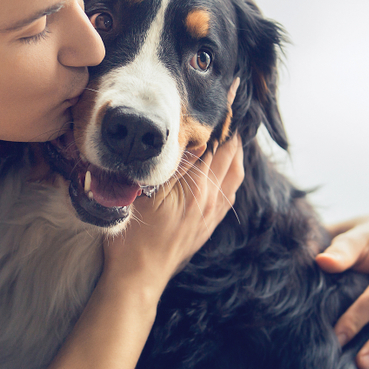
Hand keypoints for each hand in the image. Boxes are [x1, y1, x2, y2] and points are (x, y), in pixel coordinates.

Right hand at [104, 81, 243, 294]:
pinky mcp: (208, 225)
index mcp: (197, 187)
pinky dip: (232, 172)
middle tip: (233, 102)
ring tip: (231, 130)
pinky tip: (225, 168)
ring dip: (235, 150)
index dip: (225, 114)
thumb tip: (188, 135)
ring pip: (235, 173)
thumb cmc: (132, 237)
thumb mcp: (143, 193)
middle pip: (232, 154)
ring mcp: (212, 214)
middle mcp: (211, 199)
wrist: (138, 278)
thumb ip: (168, 165)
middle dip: (234, 127)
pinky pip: (230, 192)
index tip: (231, 89)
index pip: (218, 140)